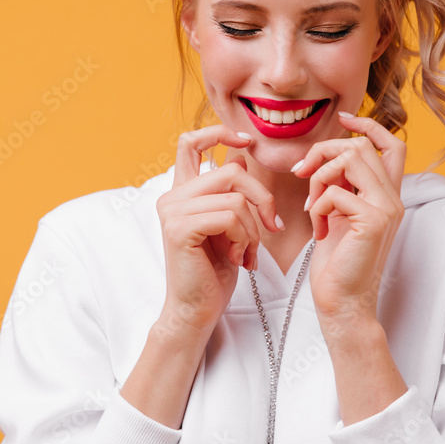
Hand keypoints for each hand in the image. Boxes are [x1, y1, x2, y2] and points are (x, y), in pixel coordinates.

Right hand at [155, 125, 281, 335]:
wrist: (196, 310)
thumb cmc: (214, 272)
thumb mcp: (228, 226)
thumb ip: (229, 193)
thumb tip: (240, 157)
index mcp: (182, 193)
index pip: (190, 142)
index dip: (219, 133)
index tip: (246, 142)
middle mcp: (172, 197)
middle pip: (231, 172)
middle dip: (261, 198)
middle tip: (272, 227)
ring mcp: (173, 211)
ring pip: (235, 198)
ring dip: (253, 229)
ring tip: (246, 253)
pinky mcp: (180, 228)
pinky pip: (229, 216)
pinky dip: (244, 238)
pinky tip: (237, 258)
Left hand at [291, 112, 405, 328]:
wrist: (342, 302)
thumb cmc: (336, 262)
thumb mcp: (338, 215)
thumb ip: (340, 186)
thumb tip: (324, 159)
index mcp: (387, 195)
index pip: (393, 144)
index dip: (368, 126)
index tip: (342, 119)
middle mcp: (393, 198)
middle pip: (362, 146)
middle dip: (325, 152)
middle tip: (302, 174)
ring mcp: (387, 209)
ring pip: (351, 159)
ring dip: (319, 178)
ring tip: (312, 207)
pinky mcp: (373, 221)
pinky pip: (335, 192)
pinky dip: (317, 207)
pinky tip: (318, 230)